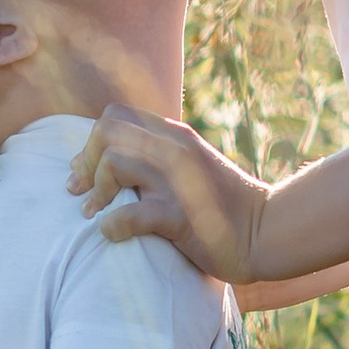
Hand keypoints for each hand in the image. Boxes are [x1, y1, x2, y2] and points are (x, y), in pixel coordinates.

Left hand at [70, 106, 268, 283]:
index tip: (87, 170)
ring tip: (92, 212)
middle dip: (85, 161)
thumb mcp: (192, 166)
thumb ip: (160, 156)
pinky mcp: (180, 217)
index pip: (116, 115)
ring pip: (114, 163)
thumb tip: (112, 161)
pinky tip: (112, 234)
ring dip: (95, 191)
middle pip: (107, 130)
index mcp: (175, 135)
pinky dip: (112, 226)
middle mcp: (175, 150)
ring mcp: (178, 182)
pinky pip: (129, 215)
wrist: (267, 231)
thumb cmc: (224, 205)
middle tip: (80, 190)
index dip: (92, 140)